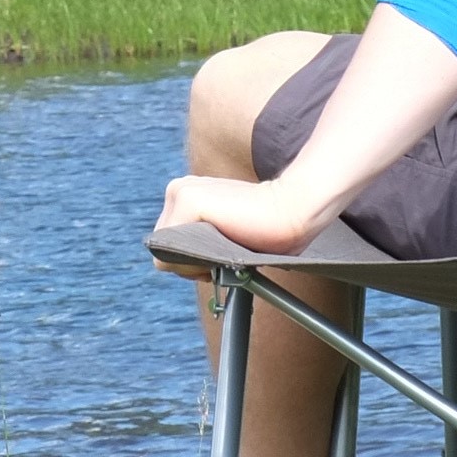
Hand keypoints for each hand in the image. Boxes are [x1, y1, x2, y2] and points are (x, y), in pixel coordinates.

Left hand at [154, 172, 324, 253]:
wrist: (293, 210)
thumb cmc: (267, 230)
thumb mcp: (224, 233)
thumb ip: (201, 242)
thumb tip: (179, 266)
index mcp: (186, 195)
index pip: (168, 244)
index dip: (192, 260)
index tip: (220, 257)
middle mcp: (177, 190)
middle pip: (163, 249)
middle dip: (190, 264)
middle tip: (224, 256)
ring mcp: (180, 193)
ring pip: (165, 254)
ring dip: (193, 265)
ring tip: (225, 250)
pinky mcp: (187, 200)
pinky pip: (170, 253)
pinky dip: (193, 264)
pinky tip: (221, 250)